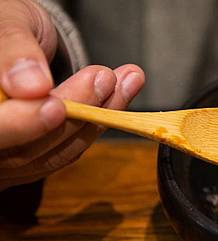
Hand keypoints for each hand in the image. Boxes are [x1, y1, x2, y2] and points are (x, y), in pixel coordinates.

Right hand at [0, 0, 145, 190]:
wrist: (19, 41)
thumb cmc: (7, 28)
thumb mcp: (8, 25)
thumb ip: (15, 53)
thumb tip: (33, 87)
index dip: (24, 124)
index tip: (57, 107)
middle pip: (26, 149)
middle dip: (74, 115)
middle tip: (105, 79)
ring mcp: (10, 154)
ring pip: (55, 152)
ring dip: (97, 118)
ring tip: (123, 80)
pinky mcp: (37, 156)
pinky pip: (69, 148)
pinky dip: (99, 122)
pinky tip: (120, 91)